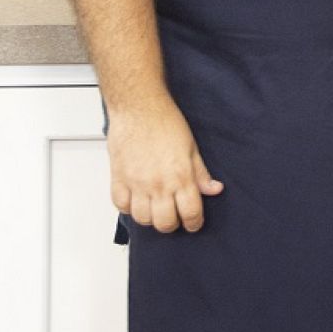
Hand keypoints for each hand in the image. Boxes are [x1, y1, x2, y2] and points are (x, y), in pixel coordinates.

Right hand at [107, 99, 222, 233]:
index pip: (190, 213)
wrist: (139, 106)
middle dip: (173, 224)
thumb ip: (201, 173)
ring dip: (150, 218)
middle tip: (175, 216)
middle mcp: (158, 184)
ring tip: (155, 209)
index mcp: (181, 176)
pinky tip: (136, 201)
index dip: (194, 223)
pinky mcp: (118, 178)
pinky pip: (121, 206)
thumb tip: (214, 189)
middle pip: (165, 223)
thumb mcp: (191, 147)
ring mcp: (136, 183)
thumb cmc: (165, 121)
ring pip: (142, 219)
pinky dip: (128, 208)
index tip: (194, 222)